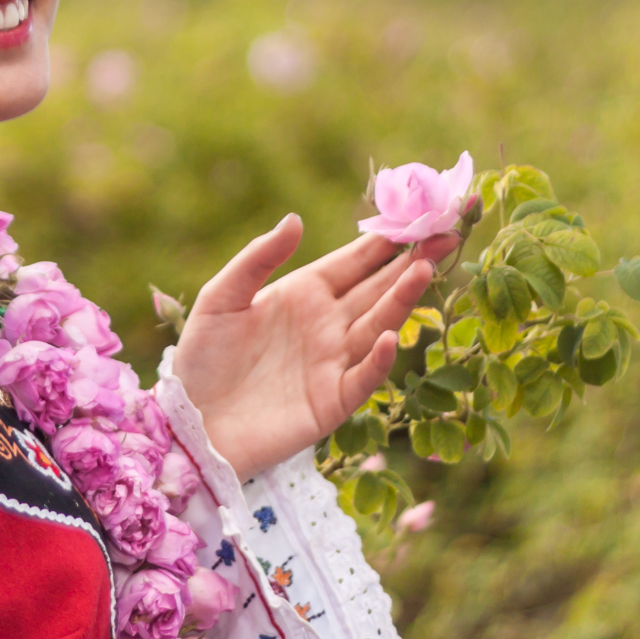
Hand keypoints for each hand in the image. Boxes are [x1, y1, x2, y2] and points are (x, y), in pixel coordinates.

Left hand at [172, 216, 460, 480]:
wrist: (191, 423)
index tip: (418, 214)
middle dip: (411, 262)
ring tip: (423, 270)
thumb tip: (294, 218)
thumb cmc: (202, 358)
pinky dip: (377, 359)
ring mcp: (333, 363)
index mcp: (304, 294)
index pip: (355, 261)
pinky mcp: (331, 402)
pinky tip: (388, 336)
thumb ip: (257, 258)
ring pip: (377, 325)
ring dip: (401, 300)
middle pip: (377, 289)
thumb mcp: (221, 297)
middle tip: (448, 235)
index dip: (385, 240)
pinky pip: (362, 378)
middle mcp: (327, 325)